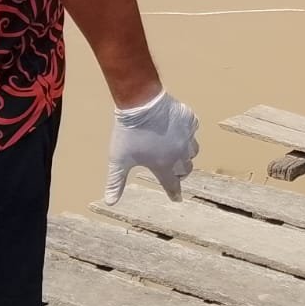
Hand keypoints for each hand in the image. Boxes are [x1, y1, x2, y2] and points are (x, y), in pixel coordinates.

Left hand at [105, 90, 198, 204]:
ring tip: (178, 152)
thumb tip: (111, 202)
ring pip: (193, 151)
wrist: (141, 103)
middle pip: (186, 169)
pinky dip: (188, 133)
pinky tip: (179, 130)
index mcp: (163, 164)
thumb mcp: (118, 160)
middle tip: (173, 171)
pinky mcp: (190, 120)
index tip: (177, 198)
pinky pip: (194, 130)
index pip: (172, 184)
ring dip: (187, 155)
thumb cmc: (129, 133)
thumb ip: (116, 182)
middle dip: (180, 173)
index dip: (174, 193)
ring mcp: (187, 135)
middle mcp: (179, 152)